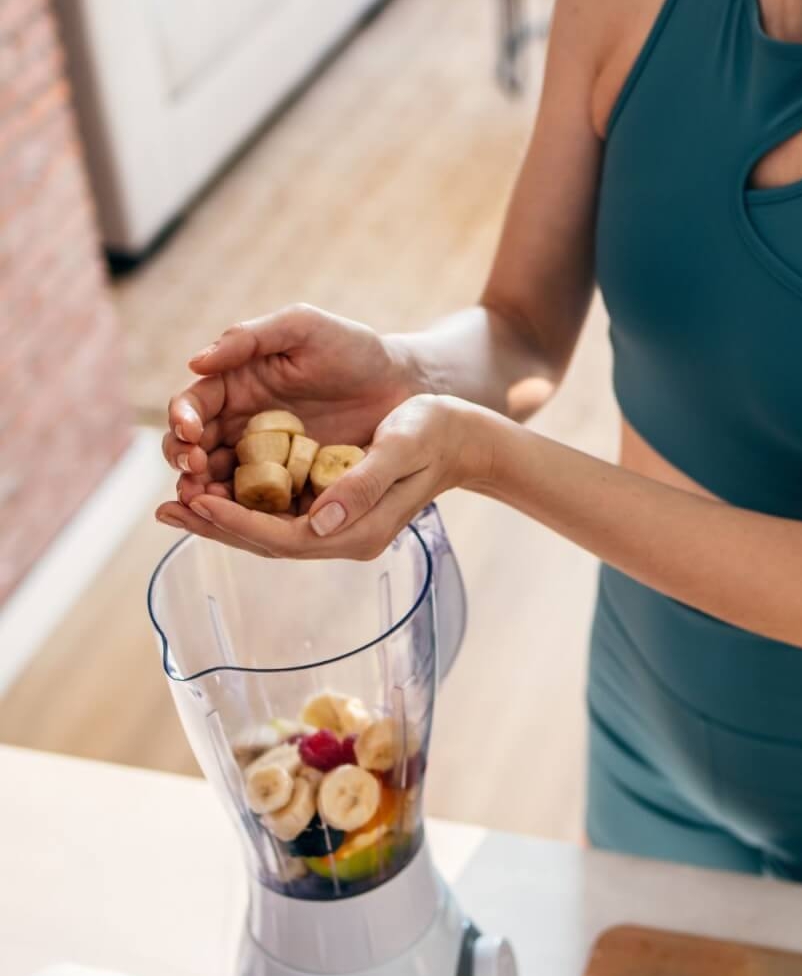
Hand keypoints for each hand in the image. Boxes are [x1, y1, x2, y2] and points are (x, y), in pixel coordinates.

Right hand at [158, 304, 418, 530]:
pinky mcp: (289, 486)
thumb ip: (250, 337)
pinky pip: (258, 503)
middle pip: (194, 449)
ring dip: (204, 493)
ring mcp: (263, 459)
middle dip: (186, 462)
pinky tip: (240, 518)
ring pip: (218, 481)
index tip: (190, 432)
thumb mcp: (302, 327)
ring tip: (205, 501)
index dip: (182, 419)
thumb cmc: (353, 348)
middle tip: (194, 471)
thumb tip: (195, 362)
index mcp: (234, 384)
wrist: (402, 386)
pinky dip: (243, 513)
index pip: (192, 405)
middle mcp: (240, 424)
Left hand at [160, 393, 499, 559]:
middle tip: (165, 510)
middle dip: (215, 526)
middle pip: (267, 542)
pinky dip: (241, 506)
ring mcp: (337, 526)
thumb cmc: (434, 432)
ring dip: (220, 519)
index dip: (238, 522)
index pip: (286, 537)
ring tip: (175, 504)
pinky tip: (212, 490)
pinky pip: (277, 515)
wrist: (462, 436)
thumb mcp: (401, 447)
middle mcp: (343, 536)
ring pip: (267, 531)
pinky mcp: (331, 509)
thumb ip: (361, 484)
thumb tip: (319, 520)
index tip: (198, 501)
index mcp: (359, 530)